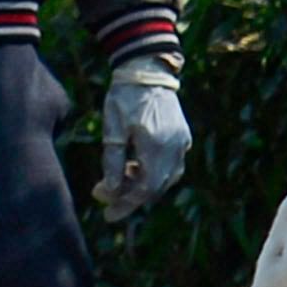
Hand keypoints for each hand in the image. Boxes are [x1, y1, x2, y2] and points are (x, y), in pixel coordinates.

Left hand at [96, 55, 190, 221]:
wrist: (147, 70)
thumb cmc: (125, 97)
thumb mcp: (112, 129)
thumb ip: (113, 162)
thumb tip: (110, 192)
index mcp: (157, 146)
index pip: (145, 189)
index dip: (126, 205)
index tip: (108, 216)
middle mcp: (175, 148)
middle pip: (156, 187)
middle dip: (129, 196)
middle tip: (104, 196)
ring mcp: (182, 143)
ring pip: (165, 178)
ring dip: (141, 185)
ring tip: (118, 177)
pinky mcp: (183, 137)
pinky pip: (170, 166)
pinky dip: (152, 173)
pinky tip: (134, 167)